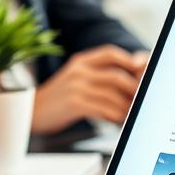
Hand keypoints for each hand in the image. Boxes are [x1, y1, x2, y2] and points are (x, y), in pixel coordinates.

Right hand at [31, 45, 148, 133]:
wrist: (31, 112)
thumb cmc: (59, 97)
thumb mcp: (77, 78)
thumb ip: (100, 73)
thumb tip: (135, 67)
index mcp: (80, 62)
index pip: (110, 53)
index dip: (129, 60)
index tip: (141, 71)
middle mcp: (79, 71)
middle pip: (116, 75)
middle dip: (134, 88)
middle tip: (143, 99)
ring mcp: (76, 87)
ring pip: (112, 95)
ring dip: (126, 107)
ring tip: (132, 114)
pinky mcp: (75, 104)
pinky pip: (104, 109)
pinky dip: (115, 116)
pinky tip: (118, 121)